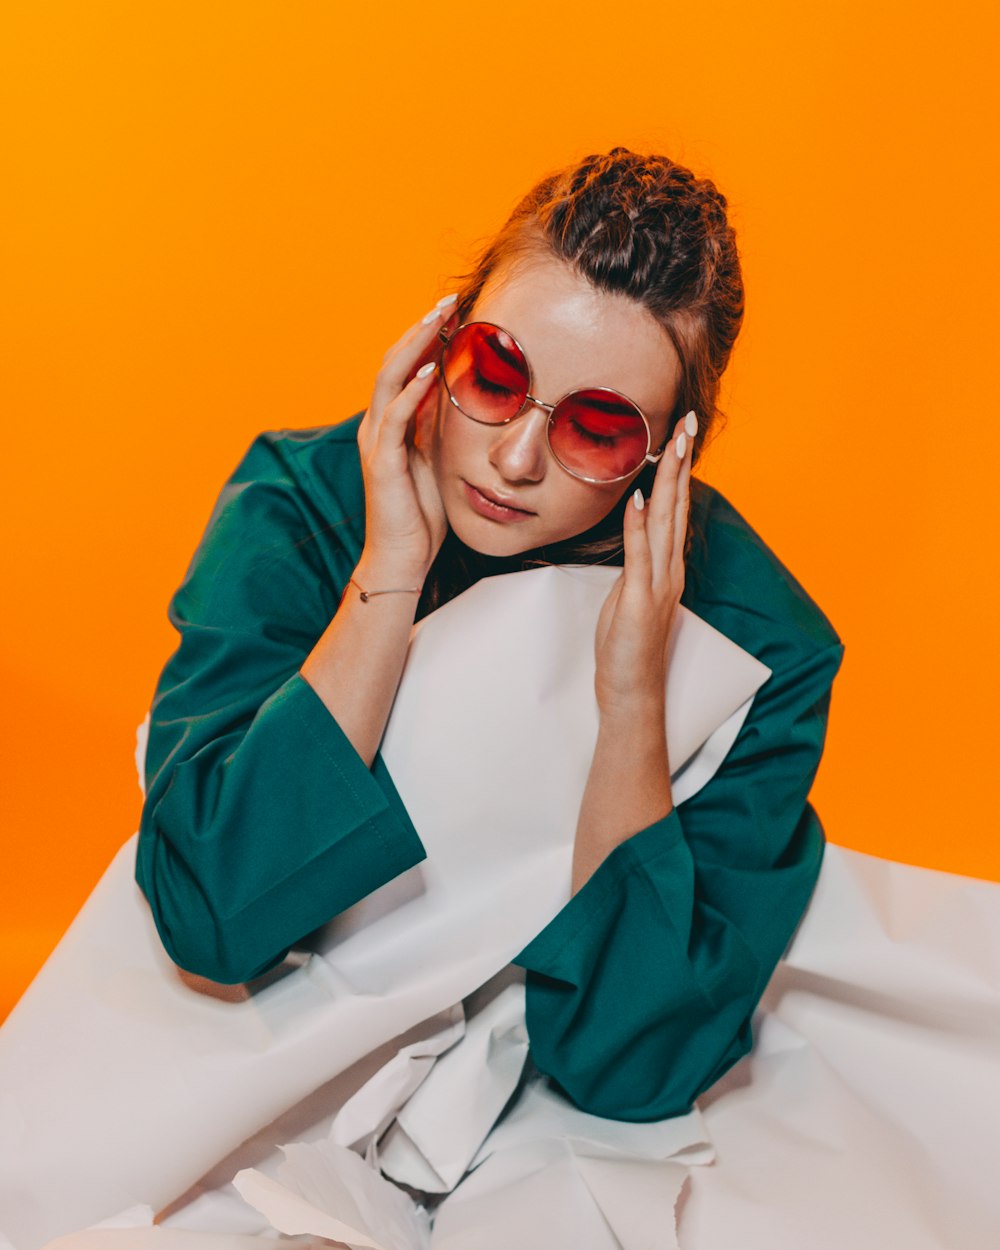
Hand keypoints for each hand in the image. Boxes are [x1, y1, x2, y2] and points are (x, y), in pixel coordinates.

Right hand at [356, 298, 453, 579]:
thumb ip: (439, 426)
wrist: (402, 557)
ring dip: (415, 347)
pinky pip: (395, 418)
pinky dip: (412, 391)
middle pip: (394, 362)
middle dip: (421, 329)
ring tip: (438, 320)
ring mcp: (377, 442)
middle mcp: (378, 425)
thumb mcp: (438, 459)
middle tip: (450, 301)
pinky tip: (431, 371)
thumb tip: (458, 393)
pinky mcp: (382, 463)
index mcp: (391, 423)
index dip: (427, 337)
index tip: (456, 312)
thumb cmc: (421, 514)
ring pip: (389, 379)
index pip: (406, 366)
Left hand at [593, 411, 695, 720]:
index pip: (675, 510)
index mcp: (667, 569)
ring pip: (665, 524)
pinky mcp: (641, 602)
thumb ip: (634, 568)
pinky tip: (639, 497)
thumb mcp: (629, 598)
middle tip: (688, 423)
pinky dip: (639, 526)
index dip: (678, 472)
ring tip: (669, 446)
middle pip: (677, 507)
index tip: (680, 436)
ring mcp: (658, 586)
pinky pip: (640, 557)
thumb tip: (630, 540)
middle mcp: (670, 572)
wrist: (633, 695)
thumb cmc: (627, 650)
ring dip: (667, 483)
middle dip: (680, 463)